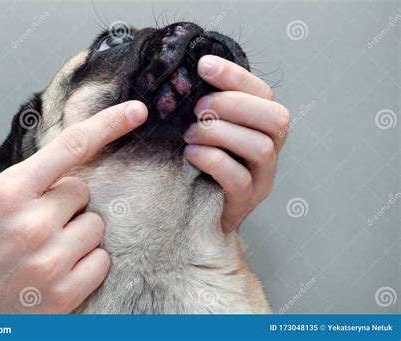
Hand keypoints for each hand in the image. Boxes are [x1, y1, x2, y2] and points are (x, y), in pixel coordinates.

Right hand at [0, 101, 147, 312]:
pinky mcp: (64, 293)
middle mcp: (32, 222)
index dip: (109, 123)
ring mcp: (49, 259)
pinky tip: (58, 273)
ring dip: (77, 236)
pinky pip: (102, 261)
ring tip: (44, 252)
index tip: (135, 112)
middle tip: (39, 226)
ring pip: (96, 227)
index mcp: (8, 192)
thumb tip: (67, 173)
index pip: (71, 146)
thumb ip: (26, 186)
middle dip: (67, 206)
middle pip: (84, 193)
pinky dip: (87, 264)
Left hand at [184, 55, 289, 232]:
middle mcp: (271, 150)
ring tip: (190, 133)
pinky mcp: (246, 201)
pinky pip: (238, 179)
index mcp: (263, 126)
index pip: (263, 93)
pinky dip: (212, 160)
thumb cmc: (201, 162)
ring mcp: (262, 178)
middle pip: (276, 119)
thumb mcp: (206, 128)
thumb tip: (191, 73)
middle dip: (233, 105)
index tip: (203, 65)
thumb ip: (208, 105)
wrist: (199, 210)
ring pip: (260, 147)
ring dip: (220, 133)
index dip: (235, 76)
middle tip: (198, 108)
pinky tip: (191, 154)